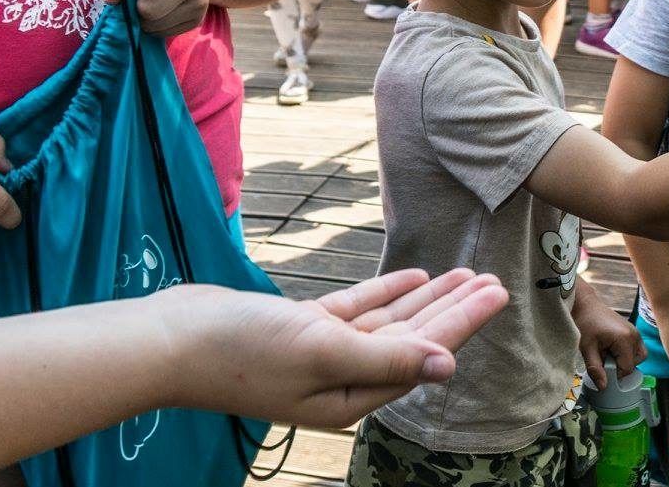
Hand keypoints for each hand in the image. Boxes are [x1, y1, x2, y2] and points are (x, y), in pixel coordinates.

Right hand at [172, 268, 508, 428]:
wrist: (170, 341)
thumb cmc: (242, 350)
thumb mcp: (323, 351)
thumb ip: (387, 356)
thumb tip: (447, 366)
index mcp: (353, 393)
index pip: (424, 353)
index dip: (463, 322)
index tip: (498, 293)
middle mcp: (343, 377)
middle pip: (415, 338)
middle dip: (456, 310)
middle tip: (495, 281)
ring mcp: (321, 352)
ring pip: (390, 323)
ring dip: (428, 299)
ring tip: (466, 275)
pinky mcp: (300, 329)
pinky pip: (356, 310)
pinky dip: (386, 293)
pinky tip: (414, 277)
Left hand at [572, 286, 643, 389]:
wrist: (586, 305)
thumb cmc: (585, 323)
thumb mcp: (587, 348)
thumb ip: (595, 369)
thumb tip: (603, 387)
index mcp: (624, 339)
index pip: (627, 368)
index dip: (615, 375)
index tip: (603, 371)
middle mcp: (634, 335)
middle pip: (636, 363)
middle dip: (622, 367)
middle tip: (606, 362)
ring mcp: (635, 332)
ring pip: (639, 356)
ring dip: (626, 360)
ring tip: (609, 355)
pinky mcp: (633, 330)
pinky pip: (636, 348)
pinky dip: (627, 353)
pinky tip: (612, 349)